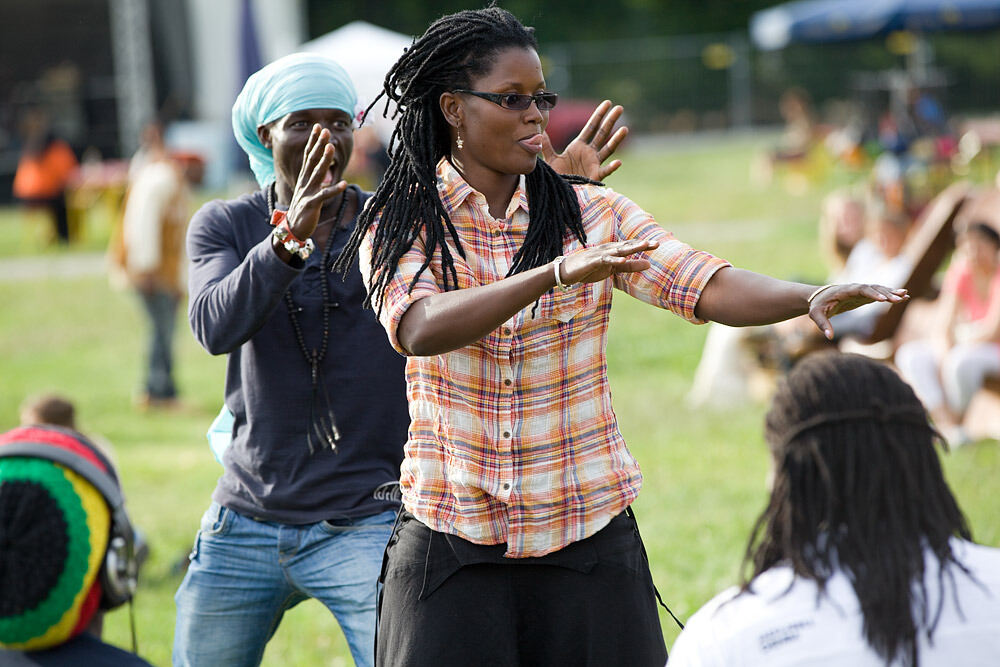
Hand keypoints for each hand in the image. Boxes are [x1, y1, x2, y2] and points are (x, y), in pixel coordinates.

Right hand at [285, 125, 347, 240]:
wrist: (293, 229)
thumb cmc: (303, 209)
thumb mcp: (307, 190)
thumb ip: (313, 178)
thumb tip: (320, 165)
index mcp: (304, 178)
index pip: (308, 155)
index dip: (313, 141)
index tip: (318, 127)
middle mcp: (305, 183)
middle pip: (312, 160)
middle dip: (319, 145)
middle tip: (325, 130)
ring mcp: (307, 193)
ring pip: (317, 173)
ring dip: (325, 160)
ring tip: (332, 147)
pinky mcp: (311, 205)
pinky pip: (324, 196)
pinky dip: (334, 190)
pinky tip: (343, 183)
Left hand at [543, 100, 627, 180]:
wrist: (560, 193)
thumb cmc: (558, 176)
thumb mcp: (551, 159)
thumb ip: (546, 145)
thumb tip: (539, 132)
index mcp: (580, 146)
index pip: (591, 127)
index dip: (599, 115)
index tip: (608, 103)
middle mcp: (590, 152)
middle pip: (602, 134)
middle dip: (611, 121)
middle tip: (620, 108)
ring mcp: (594, 164)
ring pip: (608, 149)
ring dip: (616, 140)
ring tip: (625, 129)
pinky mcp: (595, 177)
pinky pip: (605, 171)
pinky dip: (612, 167)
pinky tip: (618, 162)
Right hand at [558, 239, 657, 285]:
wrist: (566, 272)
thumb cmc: (590, 269)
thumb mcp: (613, 269)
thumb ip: (630, 267)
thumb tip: (649, 264)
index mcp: (614, 251)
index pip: (631, 247)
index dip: (644, 245)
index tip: (658, 244)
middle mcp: (608, 249)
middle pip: (628, 246)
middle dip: (642, 244)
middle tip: (657, 243)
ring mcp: (600, 254)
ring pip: (618, 250)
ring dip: (631, 247)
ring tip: (644, 245)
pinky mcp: (593, 261)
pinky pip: (605, 260)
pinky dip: (614, 259)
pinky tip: (623, 259)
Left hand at [808, 283, 907, 339]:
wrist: (818, 298)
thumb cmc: (817, 306)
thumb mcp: (816, 315)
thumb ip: (823, 325)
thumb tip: (829, 337)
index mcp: (844, 291)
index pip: (860, 290)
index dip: (872, 293)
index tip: (882, 299)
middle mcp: (854, 288)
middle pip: (873, 288)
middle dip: (886, 293)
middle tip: (899, 298)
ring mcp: (860, 291)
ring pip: (878, 289)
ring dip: (891, 292)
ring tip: (905, 295)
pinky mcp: (864, 296)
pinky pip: (879, 294)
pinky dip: (890, 295)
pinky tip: (902, 297)